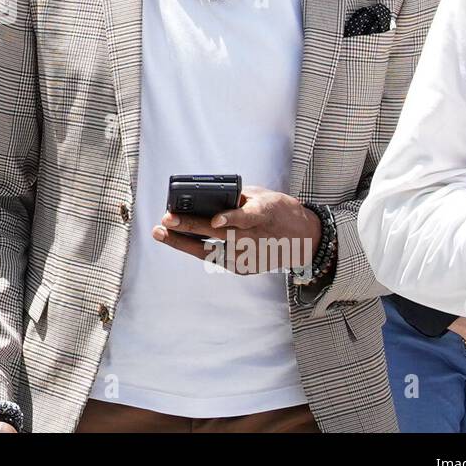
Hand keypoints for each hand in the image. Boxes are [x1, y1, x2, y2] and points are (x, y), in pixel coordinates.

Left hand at [155, 186, 321, 274]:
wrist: (303, 239)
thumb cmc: (278, 211)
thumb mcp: (263, 196)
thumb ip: (237, 198)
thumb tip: (206, 200)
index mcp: (264, 215)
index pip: (247, 218)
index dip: (231, 219)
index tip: (215, 221)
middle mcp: (257, 239)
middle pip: (220, 235)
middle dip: (191, 227)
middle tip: (167, 220)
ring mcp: (250, 257)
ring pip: (212, 251)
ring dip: (184, 242)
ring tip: (161, 232)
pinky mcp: (245, 269)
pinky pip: (215, 258)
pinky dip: (196, 248)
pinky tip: (176, 239)